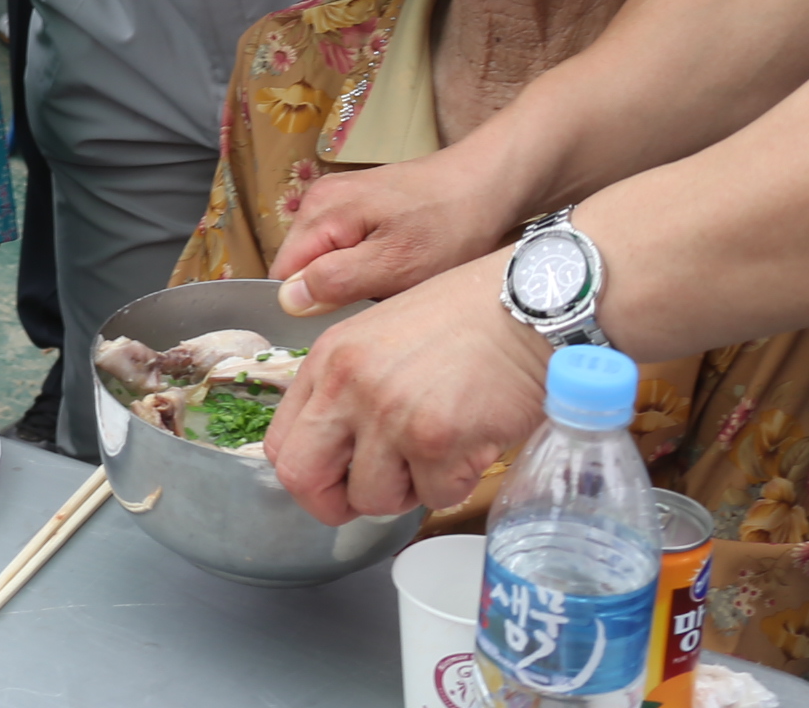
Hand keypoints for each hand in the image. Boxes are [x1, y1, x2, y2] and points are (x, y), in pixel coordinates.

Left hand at [262, 253, 553, 524]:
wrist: (527, 305)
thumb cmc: (464, 321)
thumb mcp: (380, 338)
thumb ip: (348, 389)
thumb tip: (336, 456)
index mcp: (328, 358)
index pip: (280, 444)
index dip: (309, 477)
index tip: (338, 482)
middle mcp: (347, 384)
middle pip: (303, 478)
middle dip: (338, 503)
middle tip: (376, 496)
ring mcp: (389, 412)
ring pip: (372, 498)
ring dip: (408, 491)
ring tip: (438, 453)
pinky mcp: (436, 437)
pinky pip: (434, 496)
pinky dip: (455, 482)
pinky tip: (472, 443)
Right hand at [268, 144, 530, 315]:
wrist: (489, 184)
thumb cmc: (448, 227)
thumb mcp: (395, 265)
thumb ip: (336, 281)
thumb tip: (285, 300)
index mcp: (320, 212)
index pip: (283, 277)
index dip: (310, 305)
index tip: (350, 315)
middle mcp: (320, 200)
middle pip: (302, 268)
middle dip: (333, 291)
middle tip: (380, 300)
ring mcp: (339, 199)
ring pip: (326, 259)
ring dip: (353, 279)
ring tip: (394, 282)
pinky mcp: (360, 203)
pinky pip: (345, 247)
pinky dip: (367, 263)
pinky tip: (400, 265)